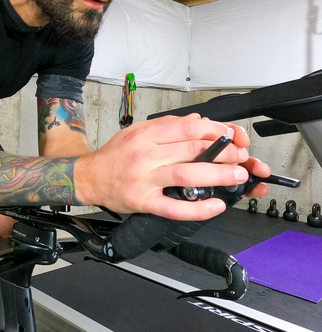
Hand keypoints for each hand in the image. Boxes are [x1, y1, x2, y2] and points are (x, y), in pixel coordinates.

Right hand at [74, 114, 270, 220]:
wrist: (89, 178)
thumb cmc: (115, 155)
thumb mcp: (137, 131)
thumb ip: (167, 126)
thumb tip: (198, 122)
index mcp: (146, 134)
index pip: (188, 127)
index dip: (216, 130)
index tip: (231, 136)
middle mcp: (146, 154)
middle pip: (193, 149)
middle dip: (224, 152)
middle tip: (240, 157)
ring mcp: (145, 179)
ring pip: (187, 175)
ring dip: (218, 175)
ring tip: (237, 176)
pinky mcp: (143, 201)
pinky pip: (174, 207)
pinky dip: (198, 209)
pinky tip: (215, 206)